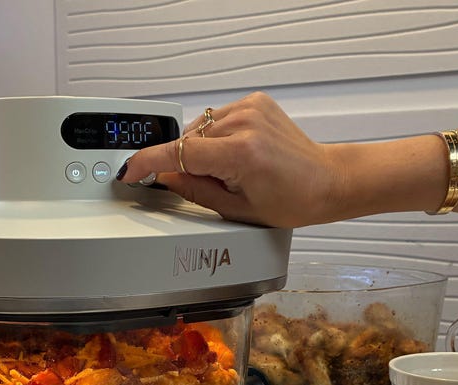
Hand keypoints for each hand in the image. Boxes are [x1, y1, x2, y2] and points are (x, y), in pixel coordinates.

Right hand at [116, 92, 348, 228]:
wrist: (327, 181)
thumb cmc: (293, 200)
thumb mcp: (237, 209)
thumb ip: (194, 192)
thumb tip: (164, 178)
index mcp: (241, 153)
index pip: (178, 153)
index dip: (148, 163)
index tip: (130, 171)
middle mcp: (245, 123)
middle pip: (188, 141)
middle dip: (187, 164)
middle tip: (214, 183)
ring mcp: (250, 108)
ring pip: (199, 129)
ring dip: (201, 149)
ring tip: (230, 169)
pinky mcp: (255, 101)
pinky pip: (215, 119)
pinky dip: (215, 136)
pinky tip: (236, 152)